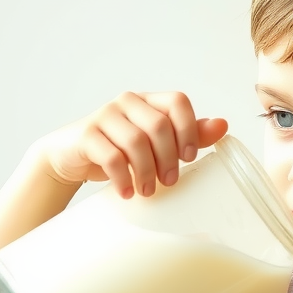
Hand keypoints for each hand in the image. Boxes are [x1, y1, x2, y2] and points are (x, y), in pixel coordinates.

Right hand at [31, 91, 227, 197]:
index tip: (188, 158)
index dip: (188, 129)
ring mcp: (105, 115)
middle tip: (169, 182)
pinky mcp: (86, 134)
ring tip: (146, 191)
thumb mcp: (155, 143)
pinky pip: (111, 156)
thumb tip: (222, 125)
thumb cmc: (119, 149)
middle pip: (159, 125)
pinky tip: (126, 192)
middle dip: (168, 159)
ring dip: (146, 172)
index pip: (178, 101)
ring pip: (136, 142)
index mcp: (149, 101)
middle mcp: (128, 102)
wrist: (70, 156)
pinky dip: (122, 178)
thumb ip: (186, 134)